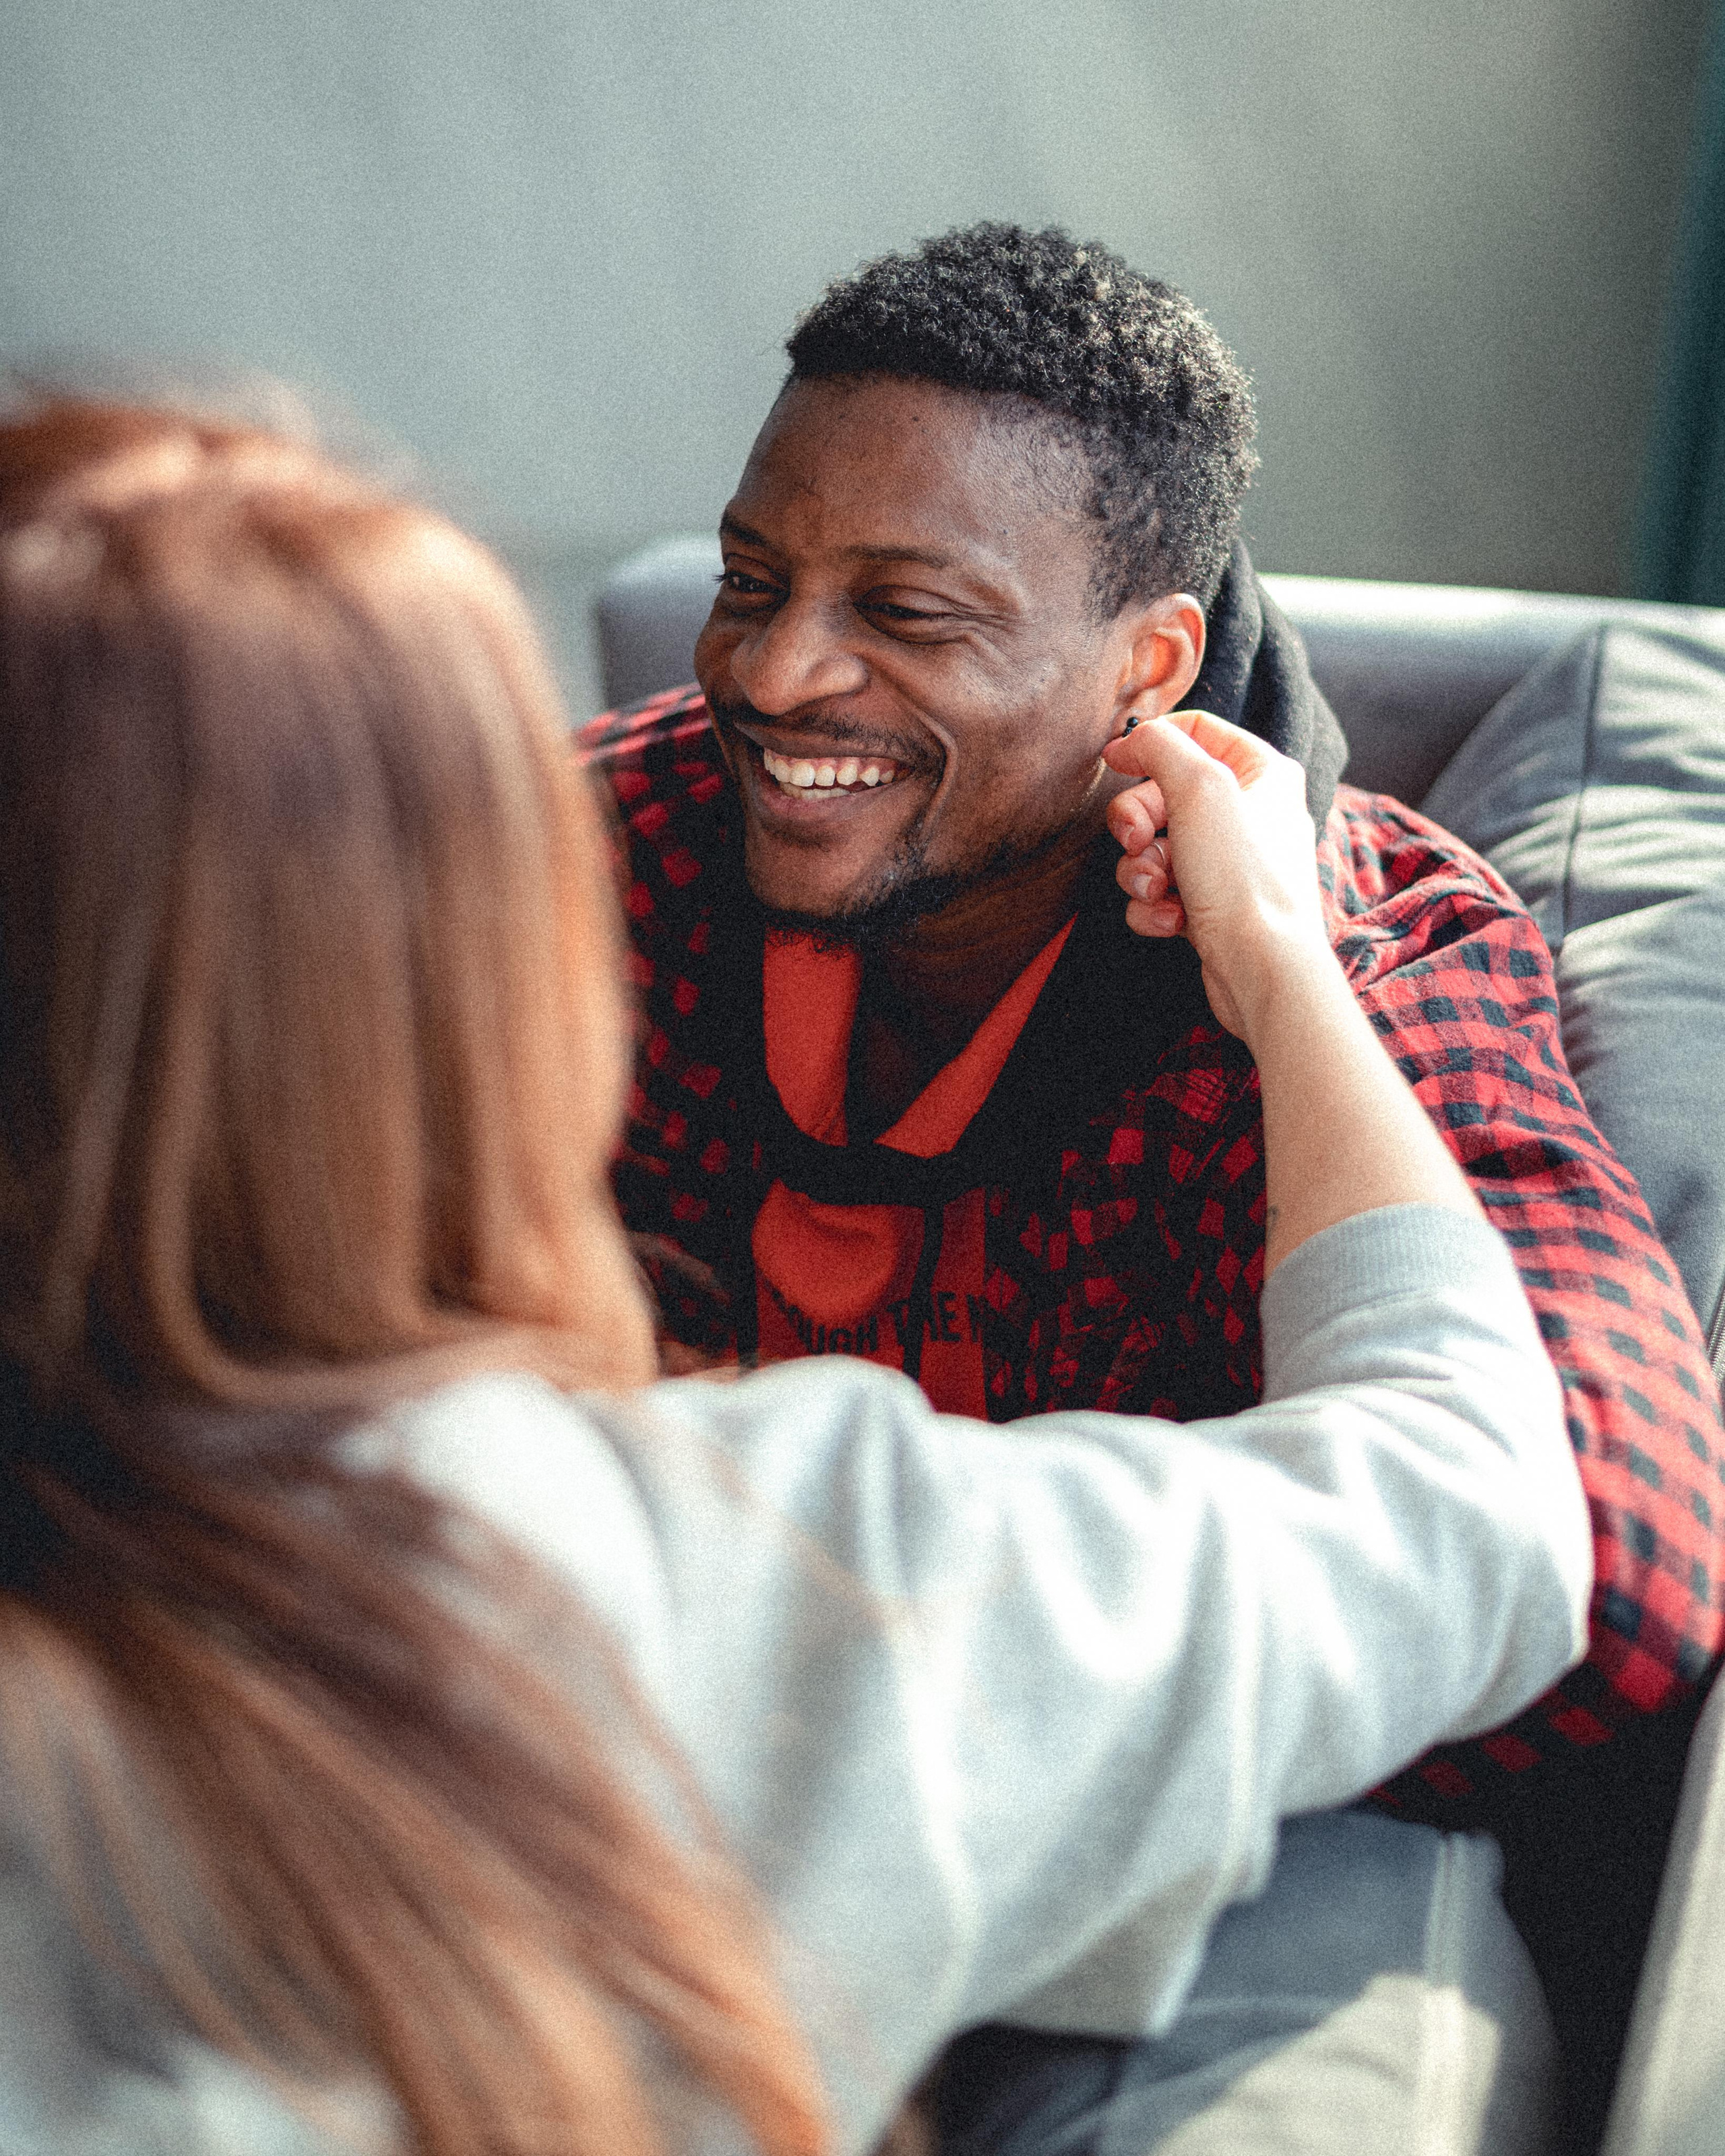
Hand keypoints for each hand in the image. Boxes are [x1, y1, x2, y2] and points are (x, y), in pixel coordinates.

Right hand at [1102, 711, 1329, 1040]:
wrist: (1262, 969)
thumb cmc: (1244, 878)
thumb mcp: (1199, 787)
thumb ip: (1160, 746)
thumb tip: (1129, 741)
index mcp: (1261, 772)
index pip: (1197, 731)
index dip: (1150, 743)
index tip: (1114, 762)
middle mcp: (1249, 813)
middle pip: (1163, 793)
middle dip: (1137, 821)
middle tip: (1135, 841)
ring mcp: (1228, 863)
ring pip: (1153, 847)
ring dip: (1139, 870)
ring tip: (1156, 889)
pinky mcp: (1210, 905)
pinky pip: (1159, 891)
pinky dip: (1154, 905)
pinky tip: (1172, 920)